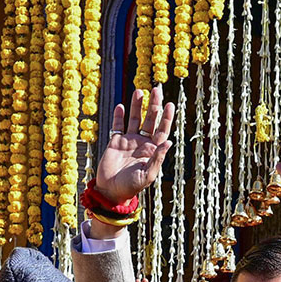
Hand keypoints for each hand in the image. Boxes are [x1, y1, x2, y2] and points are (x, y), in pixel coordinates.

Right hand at [91, 86, 175, 218]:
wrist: (111, 192)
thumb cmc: (131, 187)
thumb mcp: (147, 175)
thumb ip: (157, 158)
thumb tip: (169, 142)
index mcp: (153, 150)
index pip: (162, 130)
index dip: (166, 117)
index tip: (169, 104)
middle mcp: (142, 143)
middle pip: (150, 120)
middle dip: (153, 106)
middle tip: (156, 90)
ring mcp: (129, 141)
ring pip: (135, 119)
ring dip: (137, 106)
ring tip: (139, 91)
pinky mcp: (115, 142)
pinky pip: (118, 126)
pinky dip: (119, 116)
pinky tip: (120, 106)